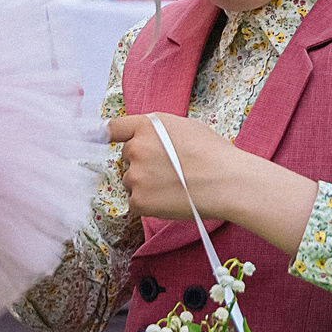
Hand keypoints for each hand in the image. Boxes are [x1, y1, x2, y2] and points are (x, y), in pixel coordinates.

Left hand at [107, 112, 316, 255]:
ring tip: (173, 187)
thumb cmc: (214, 154)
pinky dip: (148, 204)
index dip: (110, 135)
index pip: (113, 127)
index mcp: (147, 126)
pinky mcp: (139, 201)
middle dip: (141, 164)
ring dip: (144, 185)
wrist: (227, 182)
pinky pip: (135, 203)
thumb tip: (147, 141)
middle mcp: (136, 148)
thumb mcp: (184, 127)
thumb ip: (158, 132)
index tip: (103, 139)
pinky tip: (169, 200)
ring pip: (130, 182)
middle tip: (167, 171)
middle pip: (127, 158)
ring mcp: (135, 176)